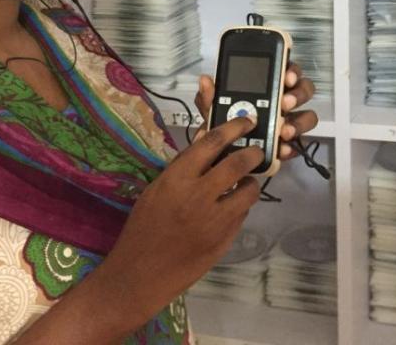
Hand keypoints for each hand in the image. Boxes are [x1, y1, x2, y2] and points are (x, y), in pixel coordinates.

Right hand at [93, 117, 262, 333]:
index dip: (234, 127)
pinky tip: (232, 207)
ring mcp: (215, 220)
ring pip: (249, 191)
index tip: (247, 121)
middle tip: (256, 151)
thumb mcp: (157, 189)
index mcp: (177, 178)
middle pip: (238, 163)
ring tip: (246, 182)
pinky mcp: (224, 240)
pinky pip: (242, 215)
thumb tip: (208, 141)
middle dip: (253, 153)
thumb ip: (184, 167)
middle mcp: (199, 196)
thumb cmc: (143, 226)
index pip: (212, 142)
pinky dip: (241, 207)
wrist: (139, 273)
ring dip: (251, 183)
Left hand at [193, 62, 318, 159]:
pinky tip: (282, 148)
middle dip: (297, 95)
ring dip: (299, 122)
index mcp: (268, 85)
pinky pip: (297, 144)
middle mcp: (283, 100)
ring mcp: (289, 122)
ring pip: (307, 117)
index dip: (291, 71)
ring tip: (284, 130)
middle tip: (285, 103)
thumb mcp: (213, 109)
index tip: (287, 76)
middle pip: (303, 91)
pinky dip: (291, 146)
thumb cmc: (223, 122)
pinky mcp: (289, 144)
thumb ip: (209, 96)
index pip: (286, 71)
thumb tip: (205, 80)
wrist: (221, 154)